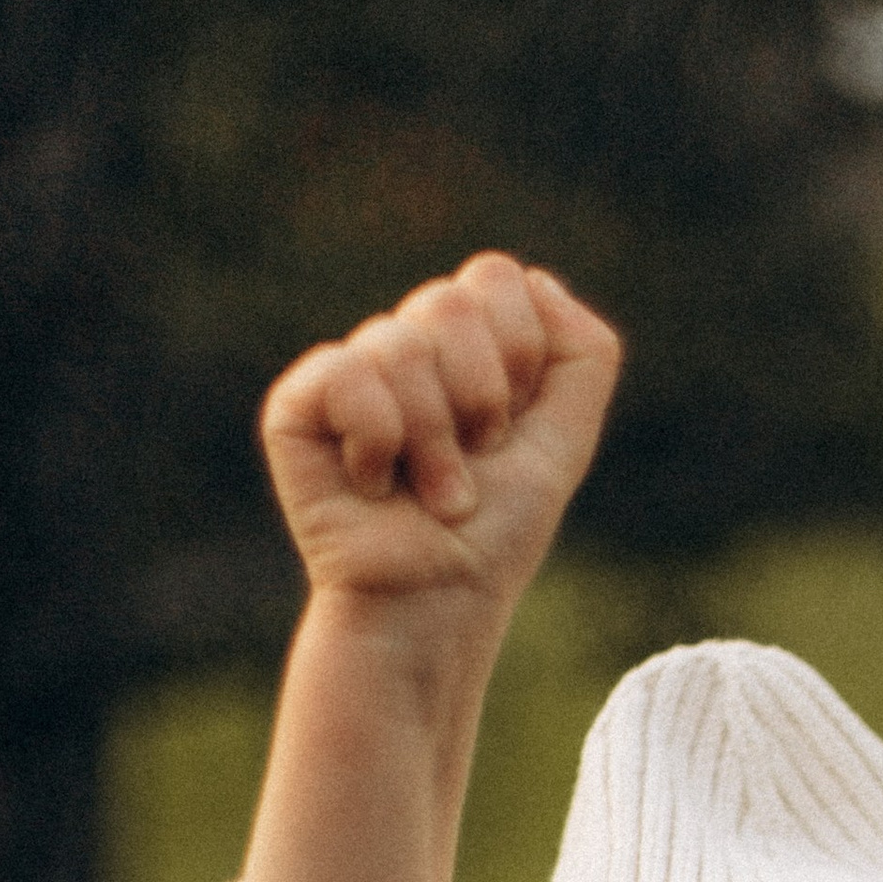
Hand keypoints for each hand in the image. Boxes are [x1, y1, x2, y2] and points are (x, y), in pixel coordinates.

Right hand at [260, 254, 620, 636]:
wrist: (440, 602)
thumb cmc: (496, 534)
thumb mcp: (566, 441)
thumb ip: (585, 354)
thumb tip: (535, 279)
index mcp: (463, 347)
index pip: (494, 279)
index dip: (519, 356)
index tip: (511, 429)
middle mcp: (403, 349)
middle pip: (449, 300)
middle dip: (482, 397)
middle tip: (474, 462)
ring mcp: (348, 374)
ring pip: (401, 345)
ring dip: (435, 441)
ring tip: (431, 495)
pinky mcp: (297, 407)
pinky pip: (346, 374)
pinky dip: (378, 441)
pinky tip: (371, 487)